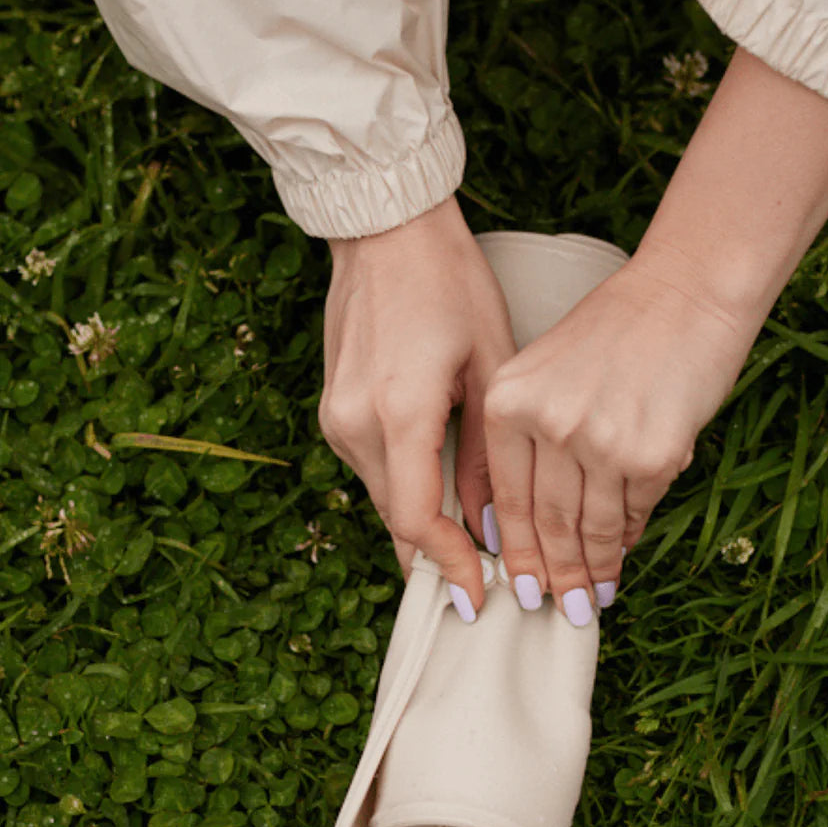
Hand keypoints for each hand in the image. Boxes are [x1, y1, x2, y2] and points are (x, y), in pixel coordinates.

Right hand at [319, 195, 517, 611]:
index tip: (479, 597)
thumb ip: (487, 455)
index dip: (448, 566)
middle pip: (394, 519)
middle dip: (438, 557)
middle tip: (484, 587)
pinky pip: (372, 469)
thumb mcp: (490, 367)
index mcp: (399, 412)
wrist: (385, 230)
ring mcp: (336, 417)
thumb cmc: (448, 283)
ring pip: (381, 498)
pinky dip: (405, 490)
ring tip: (471, 548)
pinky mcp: (334, 409)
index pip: (416, 520)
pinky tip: (441, 495)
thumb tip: (493, 526)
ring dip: (421, 526)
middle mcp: (355, 423)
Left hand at [482, 251, 762, 623]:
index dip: (516, 552)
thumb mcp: (545, 373)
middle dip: (555, 573)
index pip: (506, 498)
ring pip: (591, 526)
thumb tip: (535, 523)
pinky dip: (631, 535)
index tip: (521, 585)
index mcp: (508, 402)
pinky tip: (626, 552)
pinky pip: (635, 511)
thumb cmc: (617, 331)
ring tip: (593, 597)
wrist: (685, 295)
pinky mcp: (650, 454)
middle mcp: (547, 424)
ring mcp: (598, 442)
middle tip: (560, 609)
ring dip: (593, 568)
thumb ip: (529, 439)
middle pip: (547, 522)